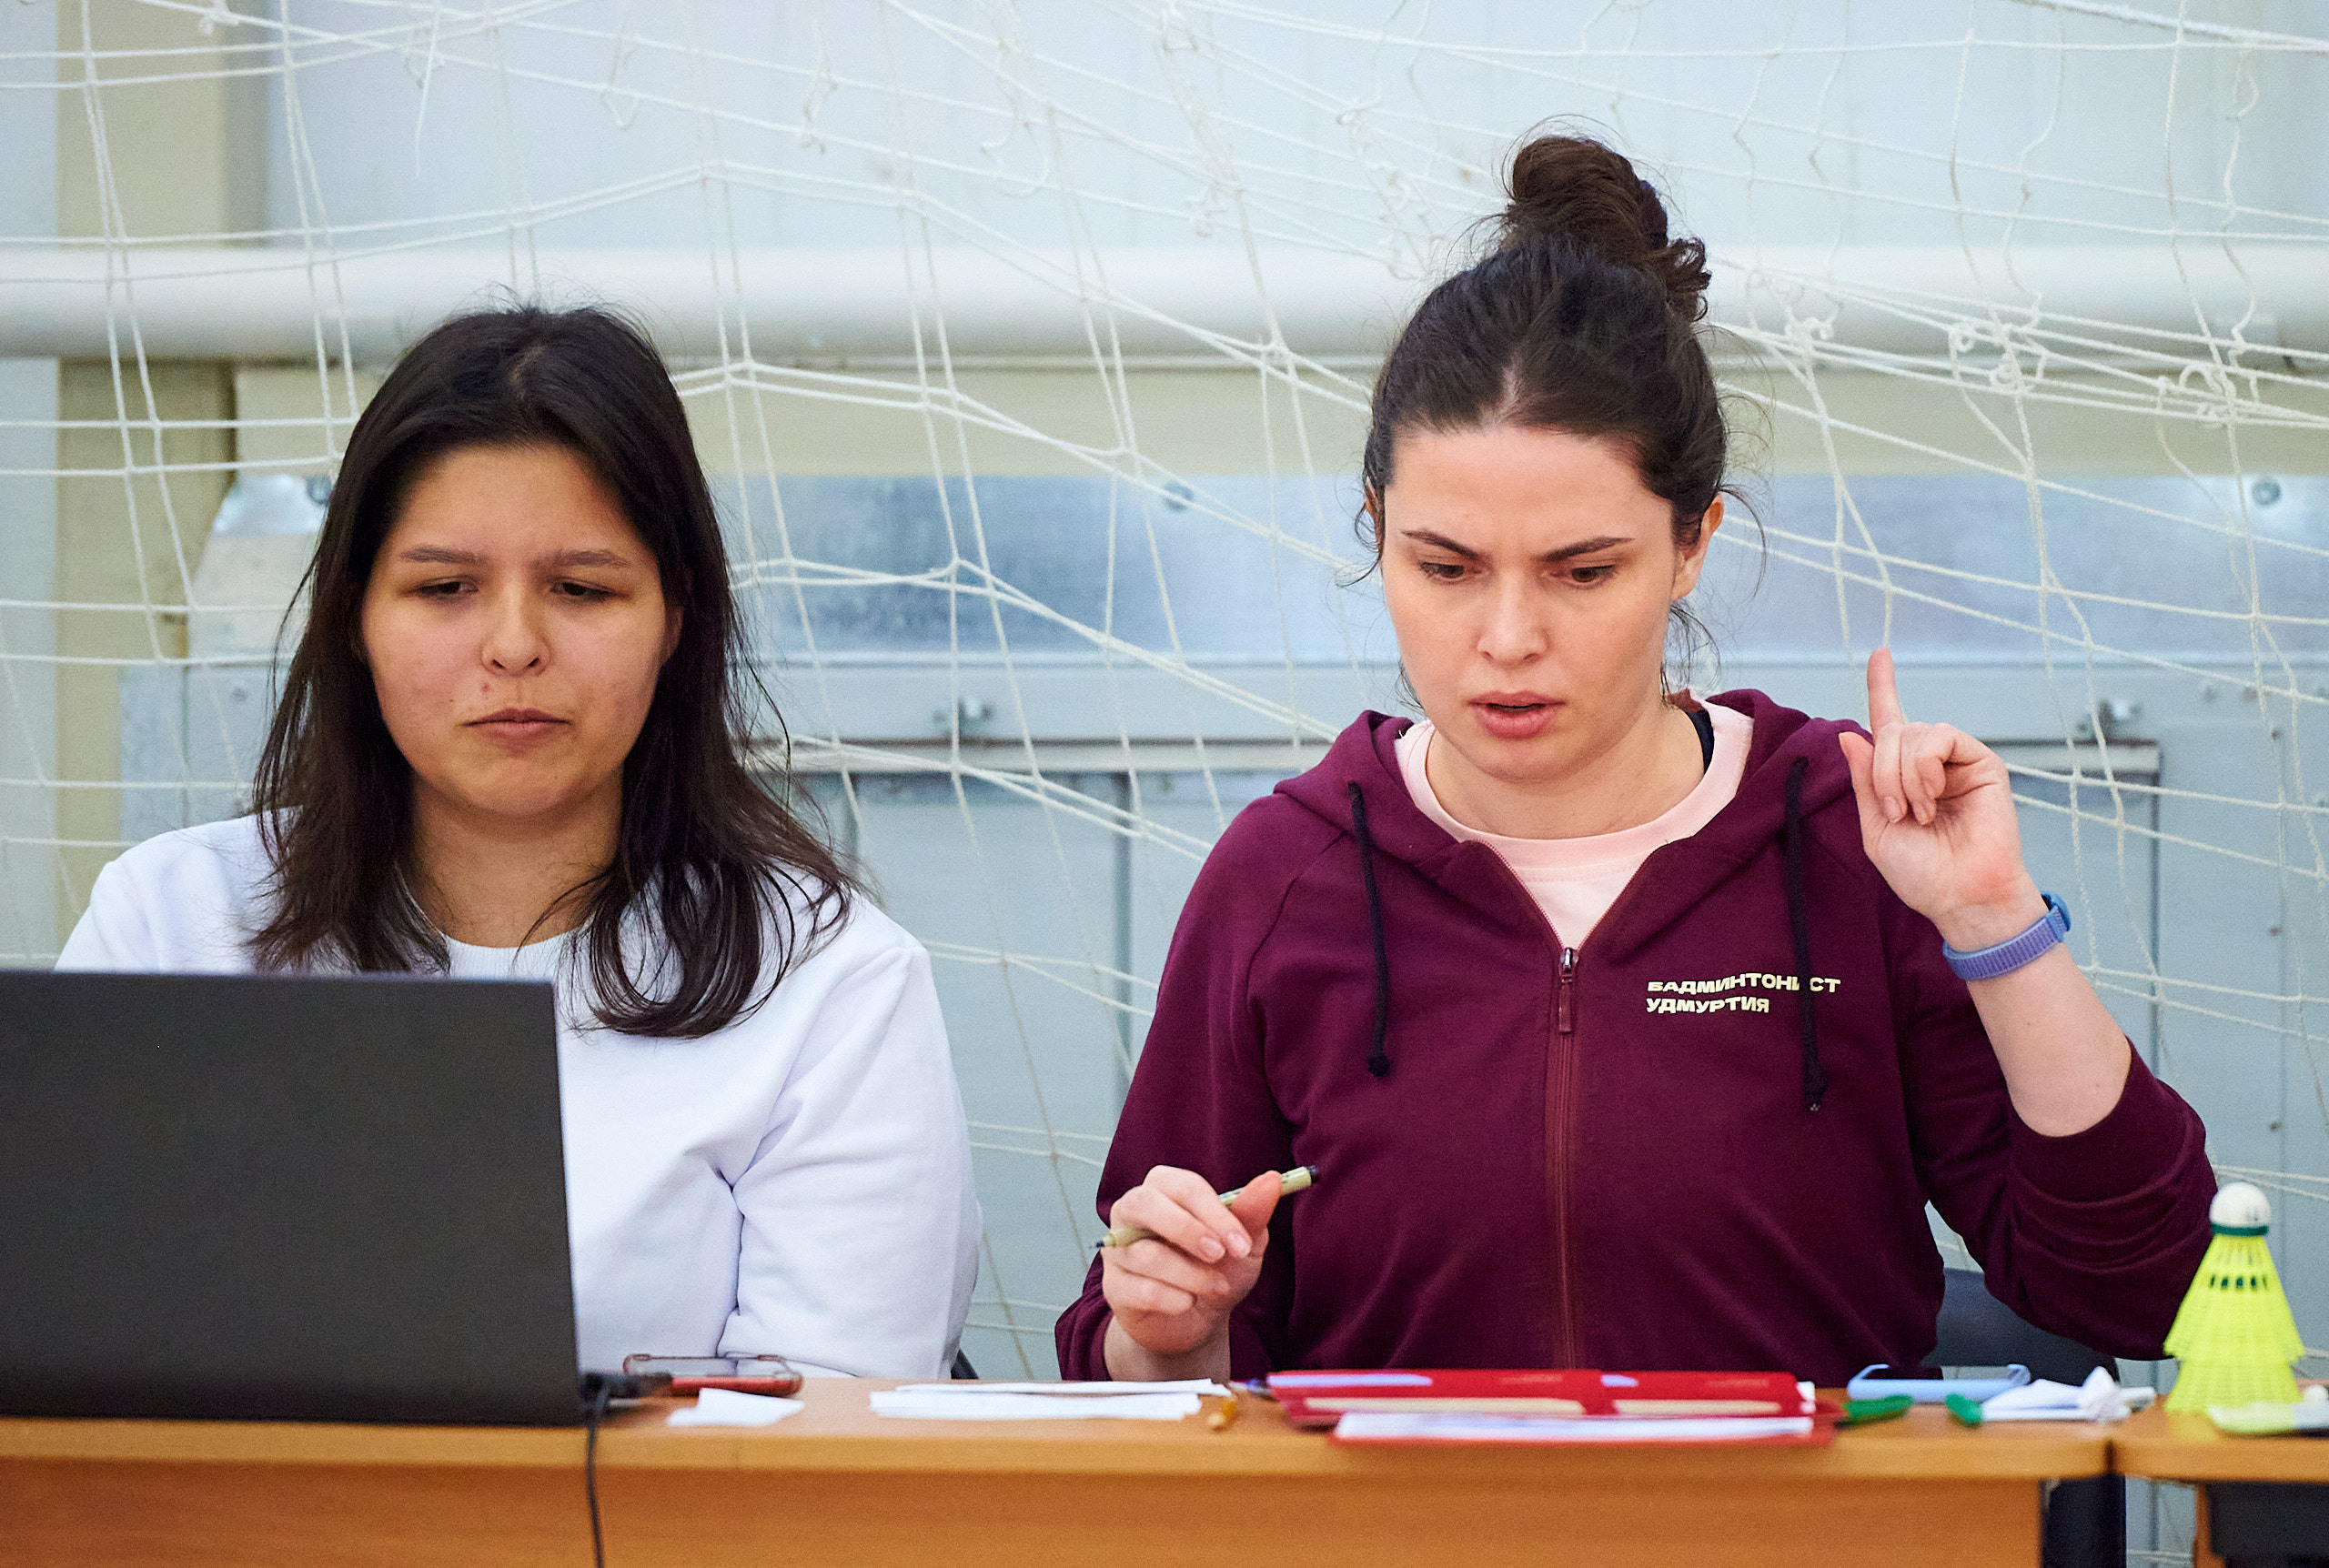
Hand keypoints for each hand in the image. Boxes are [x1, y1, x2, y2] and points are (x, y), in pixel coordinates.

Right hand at [1099, 1165, 1279, 1359]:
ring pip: (1145, 1253)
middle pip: (1145, 1204)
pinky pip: (1139, 1289)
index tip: (1241, 1244)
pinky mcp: (1114, 1287)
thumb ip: (1253, 1212)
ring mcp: (1118, 1249)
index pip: (1184, 1186)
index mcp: (1165, 1189)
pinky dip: (1172, 1298)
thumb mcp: (1244, 1244)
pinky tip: (1189, 1303)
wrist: (1199, 1320)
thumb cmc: (1219, 1269)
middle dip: (1186, 1230)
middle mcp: (1132, 1211)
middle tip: (1219, 1255)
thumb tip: (1271, 1181)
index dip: (1215, 1213)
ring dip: (1190, 1274)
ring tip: (1217, 1287)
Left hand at [1838, 650, 2045, 949]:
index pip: (1890, 722)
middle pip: (1890, 733)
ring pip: (1912, 733)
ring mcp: (1956, 760)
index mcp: (1902, 776)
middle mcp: (1929, 762)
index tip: (1881, 653)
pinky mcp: (1982, 761)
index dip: (1884, 686)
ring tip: (1918, 811)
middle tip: (1895, 812)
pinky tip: (1932, 796)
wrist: (1962, 895)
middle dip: (1880, 773)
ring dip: (1901, 774)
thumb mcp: (1876, 828)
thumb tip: (1851, 733)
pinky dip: (1924, 766)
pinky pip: (1940, 736)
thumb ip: (1864, 781)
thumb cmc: (1921, 872)